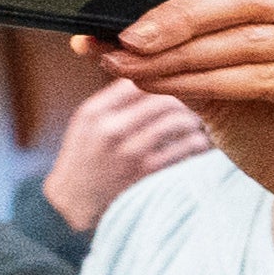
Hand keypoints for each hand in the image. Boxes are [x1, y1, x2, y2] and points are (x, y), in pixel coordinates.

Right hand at [32, 80, 205, 235]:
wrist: (76, 201)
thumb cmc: (86, 156)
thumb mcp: (87, 123)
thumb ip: (115, 100)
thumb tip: (151, 73)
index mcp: (95, 111)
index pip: (137, 80)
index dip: (161, 79)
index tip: (173, 84)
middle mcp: (111, 128)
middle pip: (164, 99)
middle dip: (184, 101)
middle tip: (193, 105)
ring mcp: (131, 152)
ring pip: (180, 122)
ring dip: (194, 122)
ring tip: (196, 124)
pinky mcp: (149, 172)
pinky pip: (187, 149)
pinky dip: (197, 143)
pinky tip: (197, 144)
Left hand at [83, 0, 273, 274]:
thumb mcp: (222, 92)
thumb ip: (183, 59)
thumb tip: (109, 40)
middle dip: (174, 15)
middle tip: (123, 38)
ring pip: (249, 36)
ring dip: (182, 58)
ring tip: (134, 72)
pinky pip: (269, 74)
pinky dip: (214, 84)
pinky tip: (179, 92)